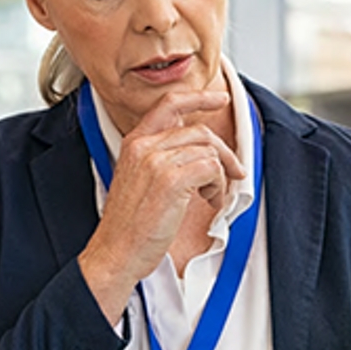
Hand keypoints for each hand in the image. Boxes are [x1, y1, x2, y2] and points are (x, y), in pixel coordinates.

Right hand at [77, 91, 245, 322]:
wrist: (116, 252)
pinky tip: (209, 201)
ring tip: (212, 196)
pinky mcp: (171, 180)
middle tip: (235, 171)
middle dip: (224, 152)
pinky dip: (218, 186)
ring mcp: (157, 162)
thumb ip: (161, 157)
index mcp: (135, 142)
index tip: (220, 97)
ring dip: (220, 176)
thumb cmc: (129, 224)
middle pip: (200, 131)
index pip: (169, 105)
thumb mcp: (139, 179)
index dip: (198, 98)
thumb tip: (198, 149)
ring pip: (209, 151)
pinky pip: (211, 169)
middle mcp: (144, 146)